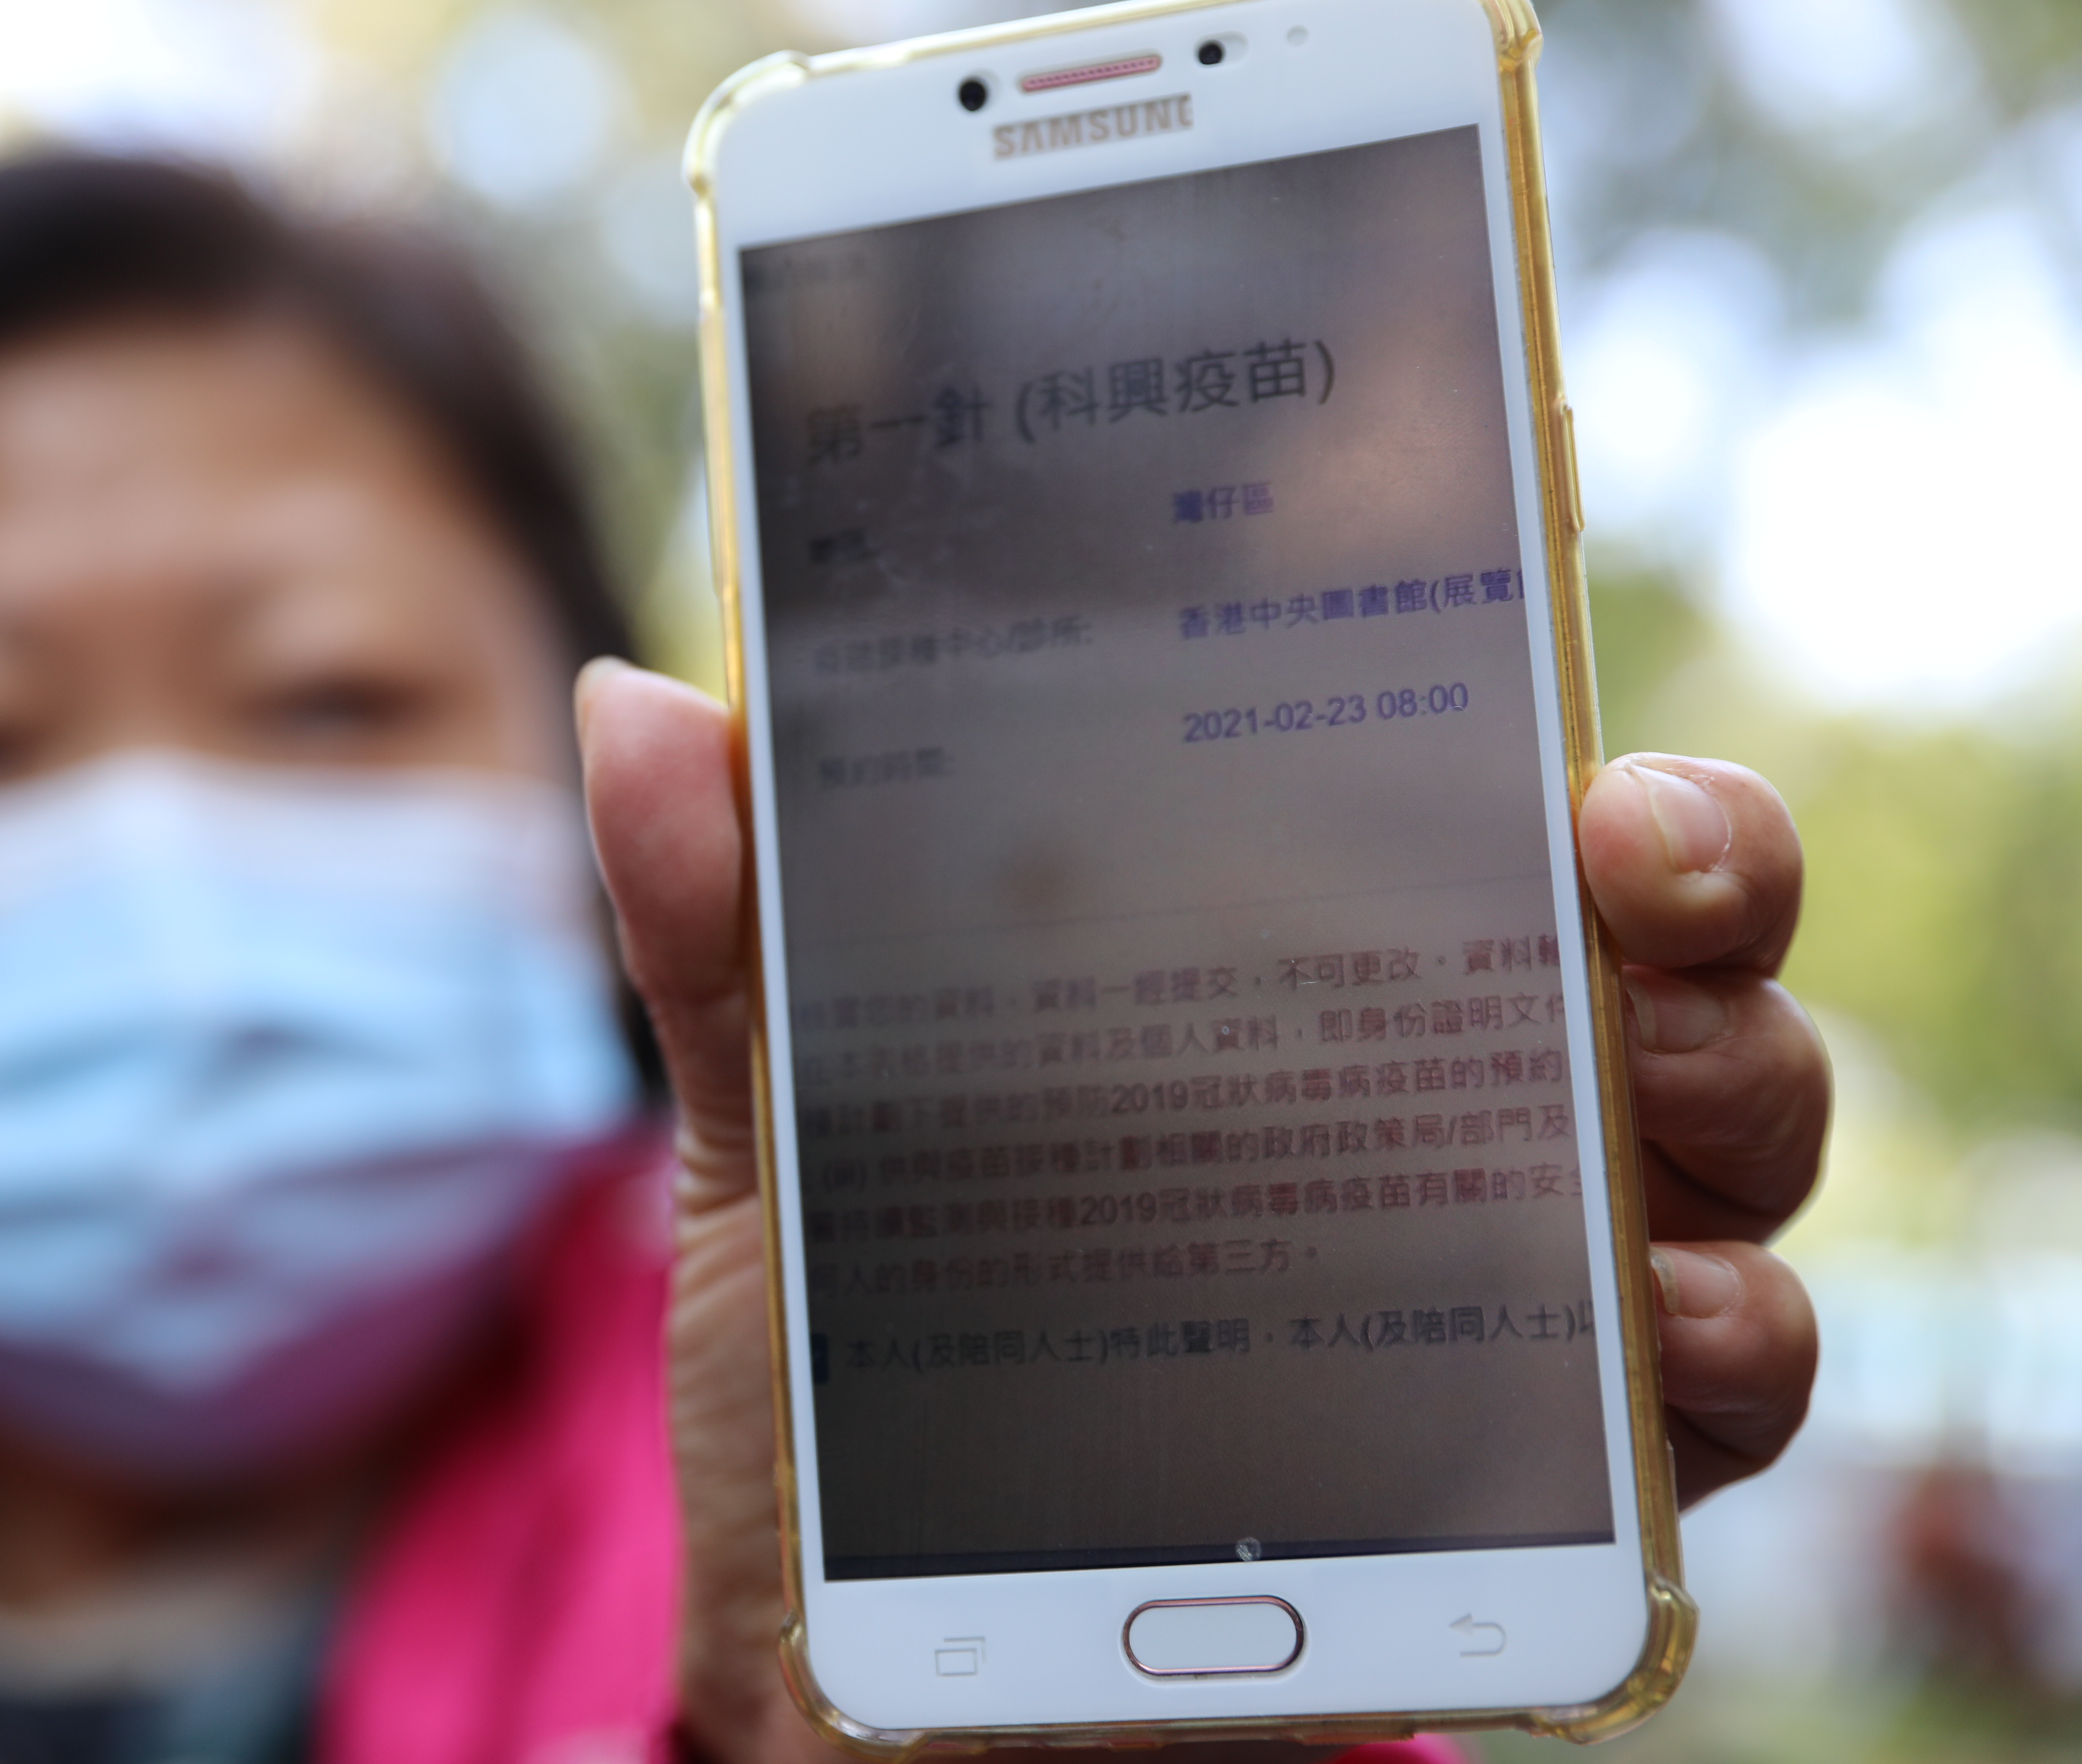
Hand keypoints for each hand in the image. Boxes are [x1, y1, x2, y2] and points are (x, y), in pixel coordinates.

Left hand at [576, 663, 1826, 1761]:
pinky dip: (1714, 1355)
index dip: (1566, 768)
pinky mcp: (1533, 1493)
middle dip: (1703, 895)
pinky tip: (1651, 1333)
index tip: (1570, 734)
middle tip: (1641, 857)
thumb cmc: (852, 1389)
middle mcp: (1443, 1135)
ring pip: (1727, 1173)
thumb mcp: (782, 1154)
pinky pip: (1706, 1408)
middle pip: (1655, 980)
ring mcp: (1514, 1311)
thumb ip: (730, 939)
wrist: (865, 1679)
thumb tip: (643, 709)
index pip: (1481, 842)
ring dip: (1732, 1102)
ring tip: (1651, 1094)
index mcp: (1293, 1012)